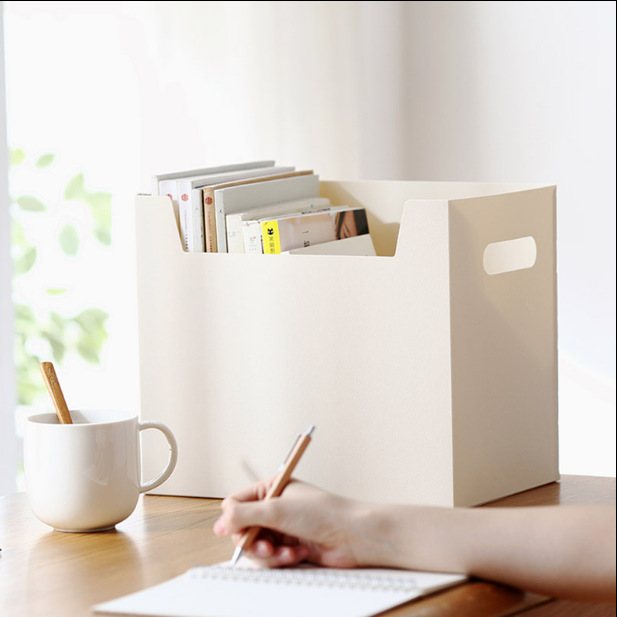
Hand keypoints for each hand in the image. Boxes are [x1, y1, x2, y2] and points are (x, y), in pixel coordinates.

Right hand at [213, 479, 362, 567]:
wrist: (351, 536)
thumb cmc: (323, 513)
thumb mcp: (277, 509)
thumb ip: (244, 515)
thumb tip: (219, 523)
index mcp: (271, 488)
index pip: (236, 502)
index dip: (233, 518)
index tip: (238, 530)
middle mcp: (275, 507)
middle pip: (243, 528)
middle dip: (252, 541)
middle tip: (264, 546)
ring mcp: (282, 527)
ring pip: (256, 546)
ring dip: (269, 553)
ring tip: (284, 553)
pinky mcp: (290, 546)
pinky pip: (272, 558)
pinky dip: (282, 559)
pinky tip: (297, 554)